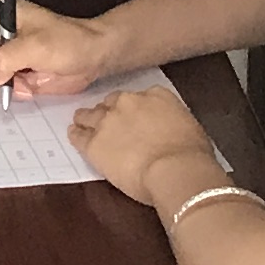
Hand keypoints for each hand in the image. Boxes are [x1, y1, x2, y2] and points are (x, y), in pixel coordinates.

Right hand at [0, 0, 119, 99]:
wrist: (91, 57)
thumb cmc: (71, 41)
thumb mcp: (37, 47)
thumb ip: (6, 59)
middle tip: (9, 72)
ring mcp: (0, 53)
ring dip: (0, 83)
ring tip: (24, 79)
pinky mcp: (9, 71)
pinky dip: (9, 90)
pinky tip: (28, 85)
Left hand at [69, 83, 212, 204]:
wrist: (174, 169)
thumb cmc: (191, 153)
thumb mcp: (188, 127)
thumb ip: (171, 121)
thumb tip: (168, 129)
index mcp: (155, 95)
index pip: (137, 96)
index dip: (132, 107)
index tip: (132, 114)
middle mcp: (129, 102)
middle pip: (111, 102)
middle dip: (109, 111)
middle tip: (107, 120)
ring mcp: (108, 121)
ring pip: (90, 115)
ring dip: (87, 118)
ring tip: (81, 122)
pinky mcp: (94, 143)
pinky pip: (79, 135)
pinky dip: (76, 134)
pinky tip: (74, 134)